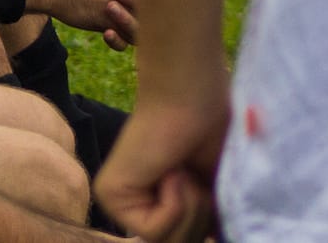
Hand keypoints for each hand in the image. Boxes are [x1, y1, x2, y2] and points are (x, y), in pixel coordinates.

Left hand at [97, 88, 226, 242]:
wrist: (195, 98)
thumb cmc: (213, 135)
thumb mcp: (218, 194)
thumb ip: (211, 225)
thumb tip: (215, 242)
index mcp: (160, 207)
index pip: (188, 240)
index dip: (209, 223)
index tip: (209, 187)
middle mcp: (135, 207)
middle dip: (202, 217)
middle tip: (198, 177)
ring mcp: (119, 204)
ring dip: (191, 207)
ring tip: (184, 170)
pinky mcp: (109, 196)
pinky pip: (154, 231)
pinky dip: (176, 202)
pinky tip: (169, 170)